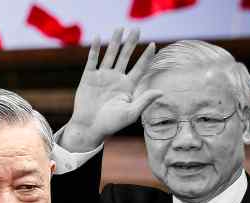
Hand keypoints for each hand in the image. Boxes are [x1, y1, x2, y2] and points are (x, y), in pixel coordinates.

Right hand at [61, 28, 162, 151]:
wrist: (89, 127)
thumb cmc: (111, 124)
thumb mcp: (130, 113)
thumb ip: (144, 101)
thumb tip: (161, 92)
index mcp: (127, 87)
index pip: (139, 68)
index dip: (146, 57)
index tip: (154, 45)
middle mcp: (116, 79)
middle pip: (125, 57)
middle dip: (130, 43)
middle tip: (136, 29)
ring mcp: (102, 77)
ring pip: (110, 55)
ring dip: (114, 42)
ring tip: (119, 29)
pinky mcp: (89, 78)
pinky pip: (93, 60)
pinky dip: (95, 49)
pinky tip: (99, 38)